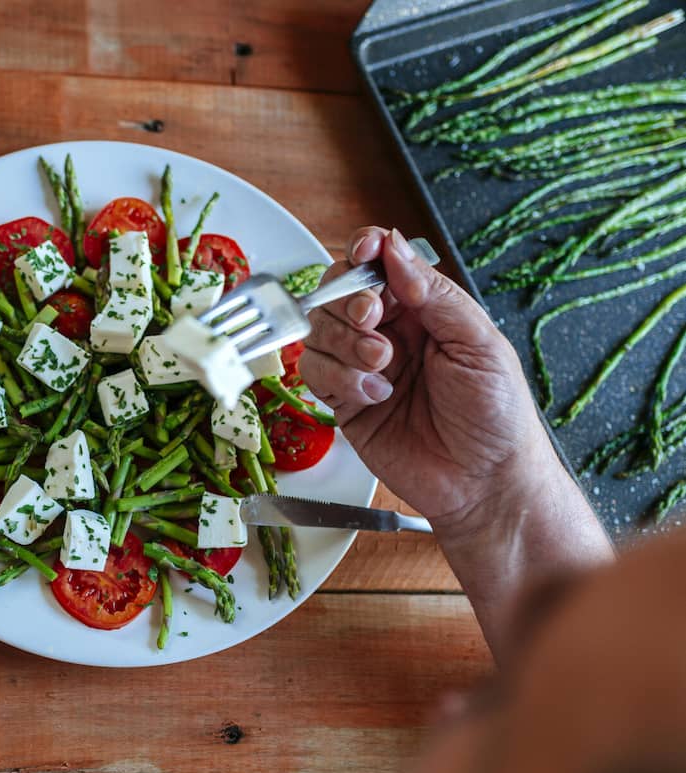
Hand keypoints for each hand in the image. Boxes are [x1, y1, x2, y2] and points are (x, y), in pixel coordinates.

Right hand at [300, 227, 557, 539]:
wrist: (485, 483)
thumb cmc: (497, 417)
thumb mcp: (479, 343)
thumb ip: (435, 294)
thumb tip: (394, 248)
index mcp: (425, 310)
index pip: (381, 265)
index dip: (364, 253)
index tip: (363, 255)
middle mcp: (390, 333)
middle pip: (338, 292)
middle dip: (349, 301)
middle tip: (373, 320)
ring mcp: (362, 366)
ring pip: (319, 330)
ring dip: (345, 343)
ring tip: (383, 366)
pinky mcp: (344, 402)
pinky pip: (314, 373)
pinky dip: (338, 378)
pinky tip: (374, 394)